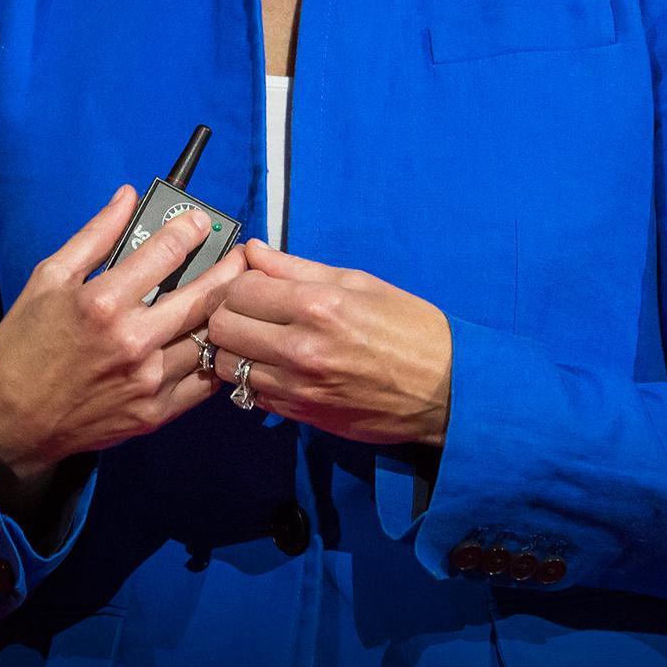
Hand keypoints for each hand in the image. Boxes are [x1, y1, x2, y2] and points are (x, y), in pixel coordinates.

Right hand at [0, 185, 247, 487]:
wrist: (13, 419)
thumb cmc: (25, 343)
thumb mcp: (49, 278)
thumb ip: (94, 236)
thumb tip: (128, 197)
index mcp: (103, 302)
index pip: (166, 252)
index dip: (191, 229)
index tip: (202, 221)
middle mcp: (132, 341)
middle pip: (202, 296)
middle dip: (229, 269)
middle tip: (243, 256)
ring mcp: (148, 381)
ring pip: (208, 339)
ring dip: (227, 313)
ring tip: (237, 296)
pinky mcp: (155, 412)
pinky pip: (203, 381)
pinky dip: (214, 357)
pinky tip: (217, 340)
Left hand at [207, 240, 453, 447]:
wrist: (445, 389)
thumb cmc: (409, 327)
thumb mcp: (359, 283)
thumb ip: (297, 268)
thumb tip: (254, 251)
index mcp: (318, 305)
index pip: (239, 289)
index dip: (241, 283)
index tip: (256, 284)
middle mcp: (301, 348)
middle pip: (221, 328)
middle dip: (228, 314)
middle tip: (250, 311)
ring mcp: (298, 388)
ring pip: (227, 366)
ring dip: (235, 350)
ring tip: (260, 340)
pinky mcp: (301, 415)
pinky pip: (251, 394)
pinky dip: (253, 378)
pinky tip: (276, 366)